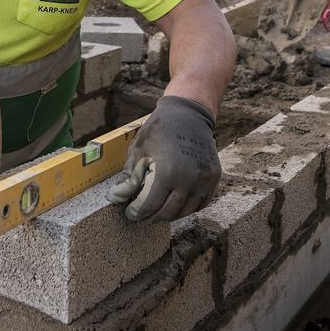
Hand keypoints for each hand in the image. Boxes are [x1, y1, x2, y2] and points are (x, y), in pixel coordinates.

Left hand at [107, 96, 220, 221]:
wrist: (189, 113)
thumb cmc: (160, 129)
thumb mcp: (139, 150)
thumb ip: (128, 177)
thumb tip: (115, 199)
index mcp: (168, 171)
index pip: (150, 205)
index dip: (137, 212)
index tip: (129, 213)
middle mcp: (189, 179)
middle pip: (168, 212)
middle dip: (151, 217)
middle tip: (141, 216)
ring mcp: (204, 180)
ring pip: (185, 211)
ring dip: (169, 215)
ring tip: (157, 212)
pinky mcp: (214, 177)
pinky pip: (201, 203)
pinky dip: (187, 208)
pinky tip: (175, 205)